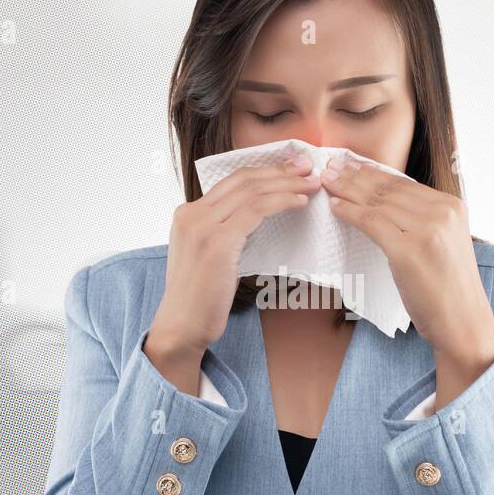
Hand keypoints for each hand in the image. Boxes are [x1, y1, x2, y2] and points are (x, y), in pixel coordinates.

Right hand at [145, 154, 319, 382]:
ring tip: (311, 184)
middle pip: (243, 180)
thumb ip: (223, 233)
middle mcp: (191, 214)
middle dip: (279, 170)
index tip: (291, 168)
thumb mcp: (208, 257)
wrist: (182, 327)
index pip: (231, 181)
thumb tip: (256, 219)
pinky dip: (281, 202)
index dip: (264, 170)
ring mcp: (201, 226)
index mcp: (187, 213)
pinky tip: (299, 203)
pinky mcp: (217, 242)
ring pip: (251, 192)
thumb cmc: (200, 299)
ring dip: (286, 184)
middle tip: (308, 167)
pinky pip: (255, 212)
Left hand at [321, 154, 493, 403]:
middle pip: (388, 189)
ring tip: (326, 181)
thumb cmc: (449, 289)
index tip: (351, 164)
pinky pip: (371, 222)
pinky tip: (334, 206)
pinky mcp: (408, 251)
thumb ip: (423, 221)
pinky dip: (349, 212)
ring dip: (346, 189)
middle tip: (330, 166)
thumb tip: (386, 205)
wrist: (464, 322)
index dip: (373, 172)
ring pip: (377, 202)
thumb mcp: (443, 244)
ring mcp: (426, 230)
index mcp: (452, 207)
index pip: (403, 183)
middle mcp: (442, 212)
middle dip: (355, 175)